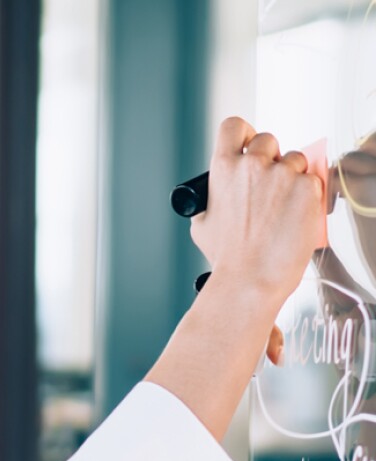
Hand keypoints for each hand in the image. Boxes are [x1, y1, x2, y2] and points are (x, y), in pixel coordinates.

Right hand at [190, 117, 324, 307]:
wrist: (250, 278)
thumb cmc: (227, 257)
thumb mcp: (202, 223)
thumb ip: (212, 198)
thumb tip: (218, 194)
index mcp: (222, 168)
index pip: (234, 126)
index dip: (244, 134)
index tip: (248, 147)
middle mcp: (252, 165)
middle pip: (268, 140)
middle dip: (272, 159)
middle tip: (270, 186)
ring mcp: (282, 174)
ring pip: (295, 160)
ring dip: (293, 178)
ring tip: (283, 209)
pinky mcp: (307, 188)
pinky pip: (313, 181)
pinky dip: (308, 197)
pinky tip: (295, 217)